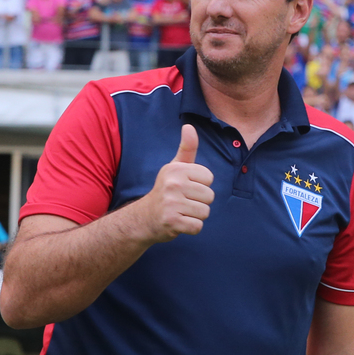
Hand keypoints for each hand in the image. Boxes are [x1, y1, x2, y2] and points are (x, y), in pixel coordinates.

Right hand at [135, 124, 214, 242]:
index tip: (185, 188)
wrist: (143, 218)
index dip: (201, 185)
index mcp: (175, 169)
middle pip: (210, 196)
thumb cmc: (166, 191)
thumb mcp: (174, 168)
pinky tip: (179, 223)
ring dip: (195, 216)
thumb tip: (189, 126)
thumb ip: (186, 148)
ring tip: (181, 212)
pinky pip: (197, 227)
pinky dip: (191, 228)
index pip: (209, 178)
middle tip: (183, 203)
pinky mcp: (172, 221)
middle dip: (199, 203)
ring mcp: (171, 203)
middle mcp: (172, 184)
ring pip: (205, 212)